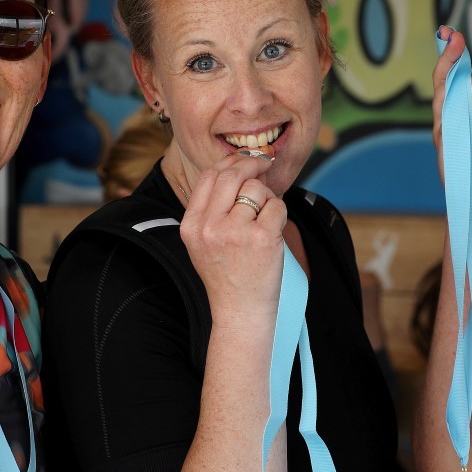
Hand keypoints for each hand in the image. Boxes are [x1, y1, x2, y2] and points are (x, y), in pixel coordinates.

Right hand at [179, 151, 286, 335]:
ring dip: (267, 197)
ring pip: (257, 190)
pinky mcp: (262, 239)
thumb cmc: (226, 273)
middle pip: (232, 175)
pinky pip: (277, 206)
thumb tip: (240, 167)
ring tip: (265, 218)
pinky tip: (274, 230)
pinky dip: (280, 213)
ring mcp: (235, 233)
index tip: (244, 161)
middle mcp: (209, 227)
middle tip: (264, 165)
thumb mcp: (203, 241)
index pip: (208, 176)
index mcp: (191, 225)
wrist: (240, 310)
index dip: (229, 162)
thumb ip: (213, 207)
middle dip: (252, 165)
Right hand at [431, 26, 471, 216]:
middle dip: (447, 58)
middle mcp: (455, 115)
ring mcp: (448, 130)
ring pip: (442, 98)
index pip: (459, 75)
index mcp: (469, 107)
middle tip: (453, 38)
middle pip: (444, 81)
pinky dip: (466, 112)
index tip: (454, 34)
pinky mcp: (448, 147)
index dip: (455, 55)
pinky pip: (451, 124)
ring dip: (456, 83)